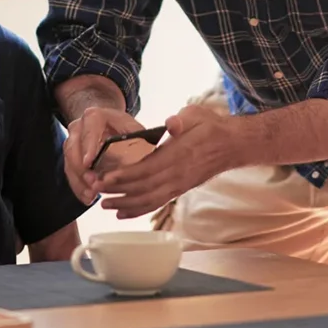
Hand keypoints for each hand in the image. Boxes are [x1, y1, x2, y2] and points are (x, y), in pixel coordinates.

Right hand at [62, 106, 143, 203]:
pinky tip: (88, 198)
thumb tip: (147, 155)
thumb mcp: (134, 129)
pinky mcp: (70, 157)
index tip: (89, 162)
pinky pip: (70, 172)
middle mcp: (79, 127)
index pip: (89, 128)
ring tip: (91, 196)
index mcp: (95, 116)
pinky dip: (79, 187)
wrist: (108, 124)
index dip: (88, 145)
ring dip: (80, 181)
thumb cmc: (124, 128)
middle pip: (74, 148)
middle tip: (93, 184)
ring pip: (69, 162)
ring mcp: (72, 142)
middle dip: (82, 169)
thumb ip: (139, 140)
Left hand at [97, 105, 235, 218]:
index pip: (147, 169)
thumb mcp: (196, 115)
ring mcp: (179, 184)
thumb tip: (172, 123)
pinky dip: (138, 210)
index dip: (126, 176)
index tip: (106, 177)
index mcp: (178, 154)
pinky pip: (157, 203)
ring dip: (125, 203)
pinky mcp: (180, 189)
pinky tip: (123, 212)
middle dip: (118, 190)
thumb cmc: (210, 126)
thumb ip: (181, 120)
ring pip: (148, 200)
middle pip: (143, 187)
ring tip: (103, 204)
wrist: (232, 144)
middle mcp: (177, 174)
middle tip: (95, 189)